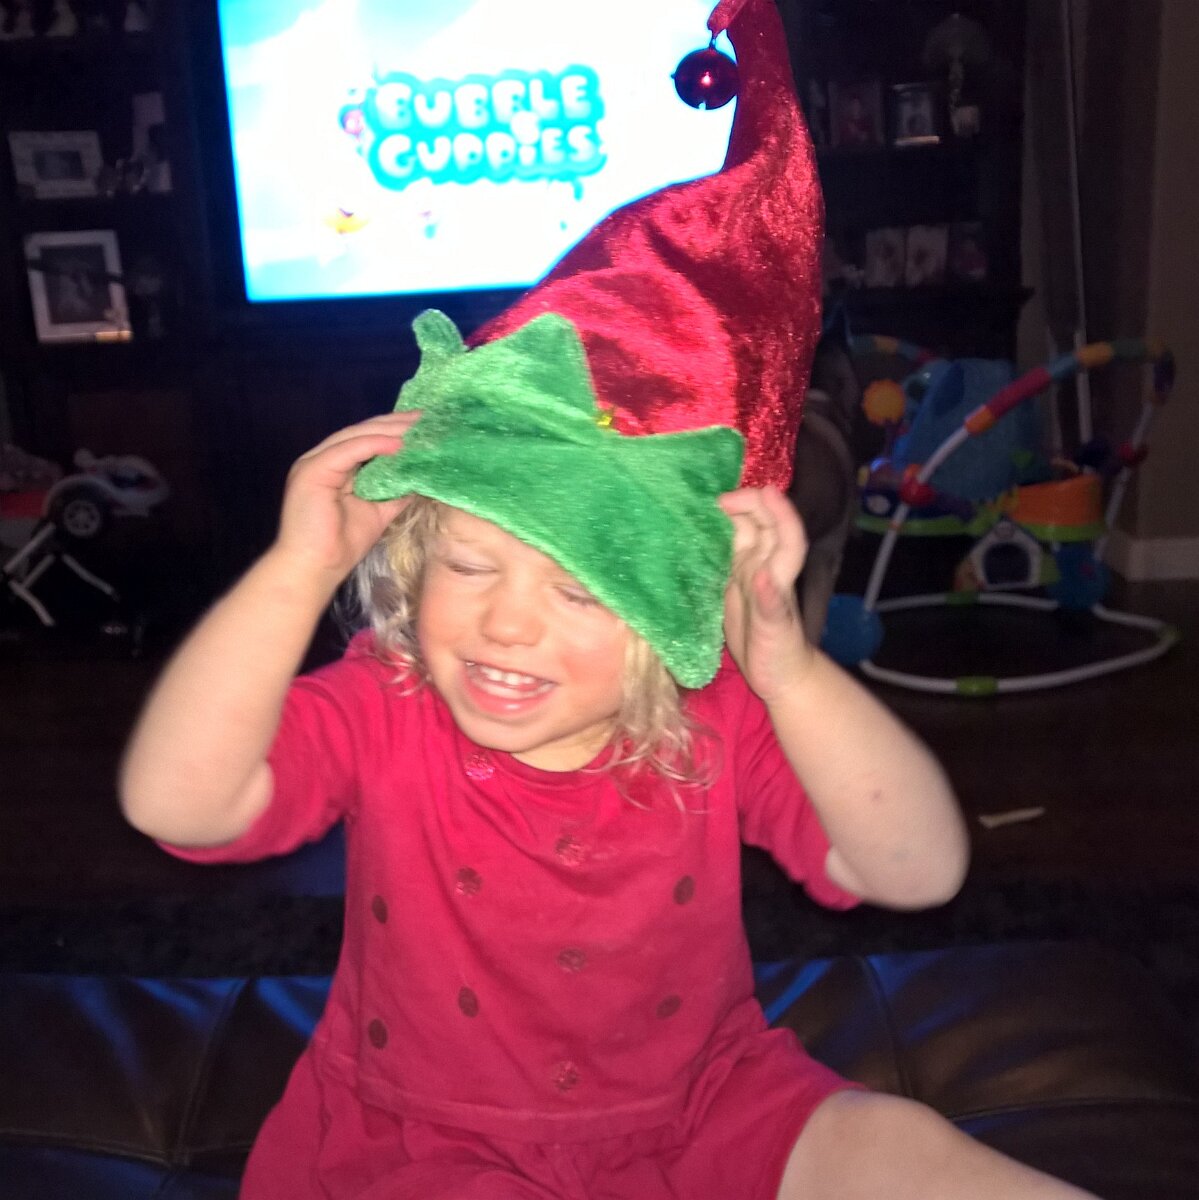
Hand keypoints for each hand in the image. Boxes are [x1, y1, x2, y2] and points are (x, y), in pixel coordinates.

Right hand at [273, 411, 419, 583]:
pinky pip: (348, 450)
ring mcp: (314, 462)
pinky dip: (374, 445)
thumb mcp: (379, 512)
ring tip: (417, 427)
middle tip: (426, 418)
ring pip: (355, 436)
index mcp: (335, 466)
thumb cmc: (343, 544)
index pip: (366, 439)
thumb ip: (396, 491)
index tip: (423, 425)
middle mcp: (322, 458)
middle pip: (362, 432)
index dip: (394, 430)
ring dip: (388, 430)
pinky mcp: (312, 470)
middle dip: (395, 423)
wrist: (315, 568)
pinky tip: (398, 444)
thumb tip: (421, 477)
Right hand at [718, 485, 815, 703]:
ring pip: (746, 533)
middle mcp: (766, 568)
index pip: (786, 534)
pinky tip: (698, 529)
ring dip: (732, 514)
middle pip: (763, 524)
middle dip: (747, 503)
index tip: (762, 491)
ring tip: (706, 504)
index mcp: (779, 576)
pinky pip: (728, 551)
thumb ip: (770, 605)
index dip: (778, 510)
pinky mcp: (736, 583)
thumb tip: (763, 578)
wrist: (780, 676)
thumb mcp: (775, 634)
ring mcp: (751, 573)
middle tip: (716, 500)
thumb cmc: (782, 655)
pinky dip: (717, 536)